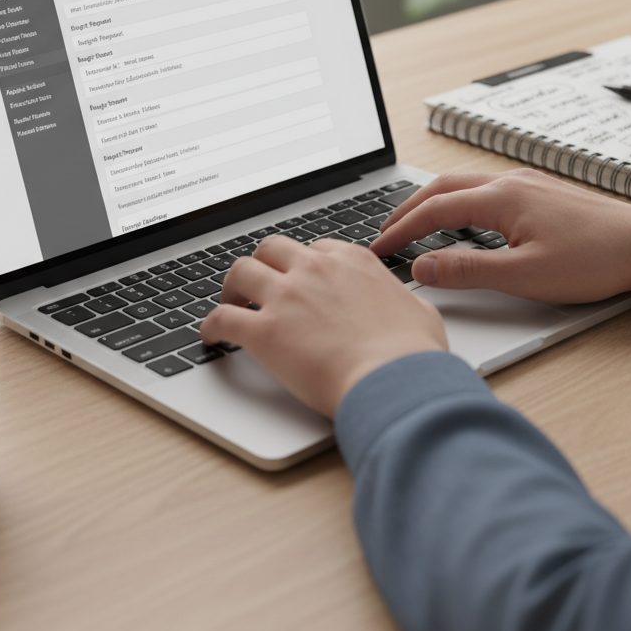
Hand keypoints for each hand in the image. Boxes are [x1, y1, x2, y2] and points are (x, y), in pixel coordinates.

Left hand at [201, 236, 446, 417]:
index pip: (315, 249)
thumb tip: (407, 309)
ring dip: (232, 288)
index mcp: (351, 262)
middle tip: (259, 285)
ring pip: (240, 271)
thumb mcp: (420, 313)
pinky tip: (211, 337)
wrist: (394, 381)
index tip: (299, 279)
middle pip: (272, 249)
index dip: (303, 264)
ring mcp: (287, 297)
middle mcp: (315, 270)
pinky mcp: (264, 331)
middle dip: (263, 264)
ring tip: (230, 304)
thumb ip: (403, 302)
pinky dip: (211, 325)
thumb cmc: (411, 354)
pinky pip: (222, 318)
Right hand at [370, 169, 630, 303]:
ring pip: (463, 185)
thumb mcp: (524, 275)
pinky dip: (457, 203)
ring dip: (432, 203)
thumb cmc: (595, 260)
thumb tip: (422, 267)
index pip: (433, 210)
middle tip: (386, 233)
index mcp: (500, 198)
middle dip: (408, 210)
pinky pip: (483, 190)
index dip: (401, 231)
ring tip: (413, 225)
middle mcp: (509, 182)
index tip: (380, 249)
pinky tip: (461, 221)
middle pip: (441, 188)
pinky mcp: (539, 192)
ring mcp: (526, 184)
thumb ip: (468, 270)